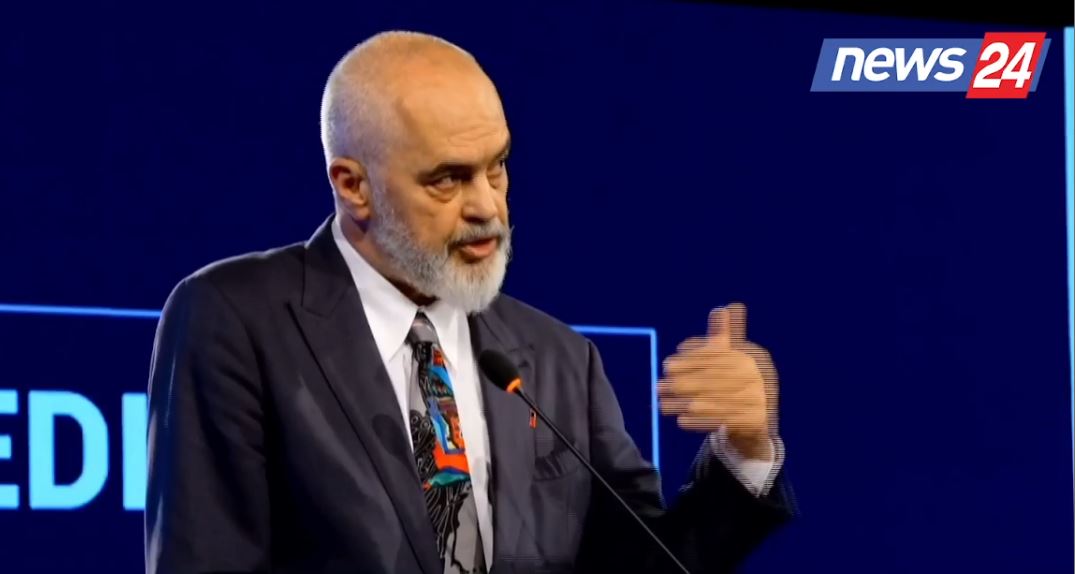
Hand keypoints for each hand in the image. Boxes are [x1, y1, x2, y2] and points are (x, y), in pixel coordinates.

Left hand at [657, 302, 778, 459]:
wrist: (756, 417)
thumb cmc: (735, 381)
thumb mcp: (729, 357)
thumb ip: (722, 336)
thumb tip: (721, 308)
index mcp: (749, 358)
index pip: (714, 357)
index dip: (688, 360)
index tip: (666, 365)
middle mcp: (757, 377)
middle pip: (713, 380)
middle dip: (683, 383)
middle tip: (659, 385)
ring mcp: (760, 399)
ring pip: (714, 401)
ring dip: (686, 404)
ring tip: (663, 404)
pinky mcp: (757, 420)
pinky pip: (723, 420)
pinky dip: (701, 421)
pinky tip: (681, 420)